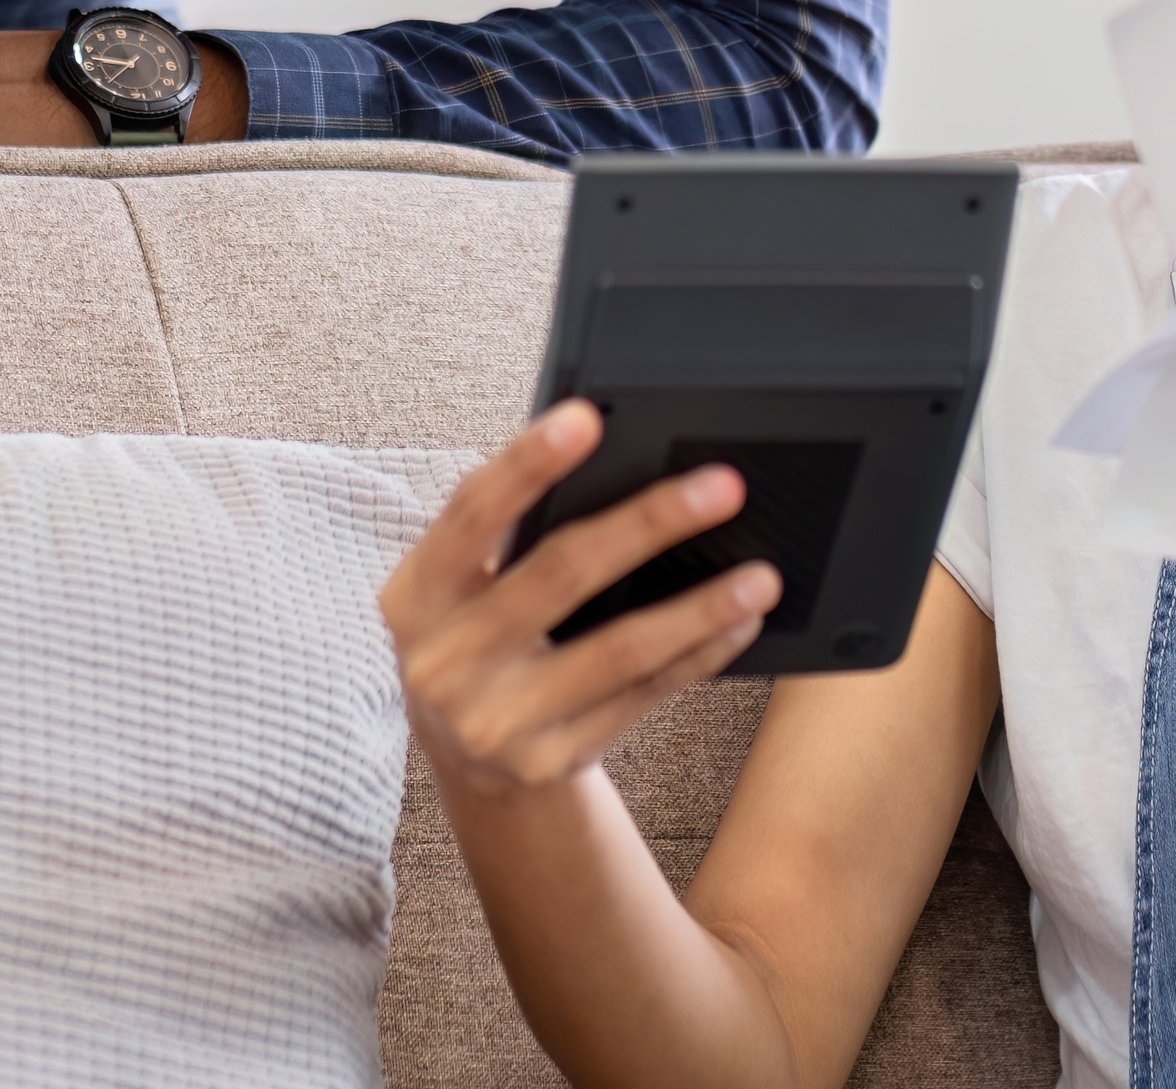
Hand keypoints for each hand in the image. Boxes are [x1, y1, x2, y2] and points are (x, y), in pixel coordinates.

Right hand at [383, 402, 780, 805]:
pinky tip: (738, 624)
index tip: (586, 417)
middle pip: (560, 574)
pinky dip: (697, 656)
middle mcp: (447, 660)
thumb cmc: (475, 637)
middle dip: (647, 524)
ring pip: (618, 650)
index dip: (527, 463)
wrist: (464, 757)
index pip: (472, 514)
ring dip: (698, 608)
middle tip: (720, 486)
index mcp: (416, 596)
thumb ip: (507, 536)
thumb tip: (607, 454)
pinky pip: (642, 697)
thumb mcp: (458, 590)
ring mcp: (498, 719)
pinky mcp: (550, 758)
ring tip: (759, 576)